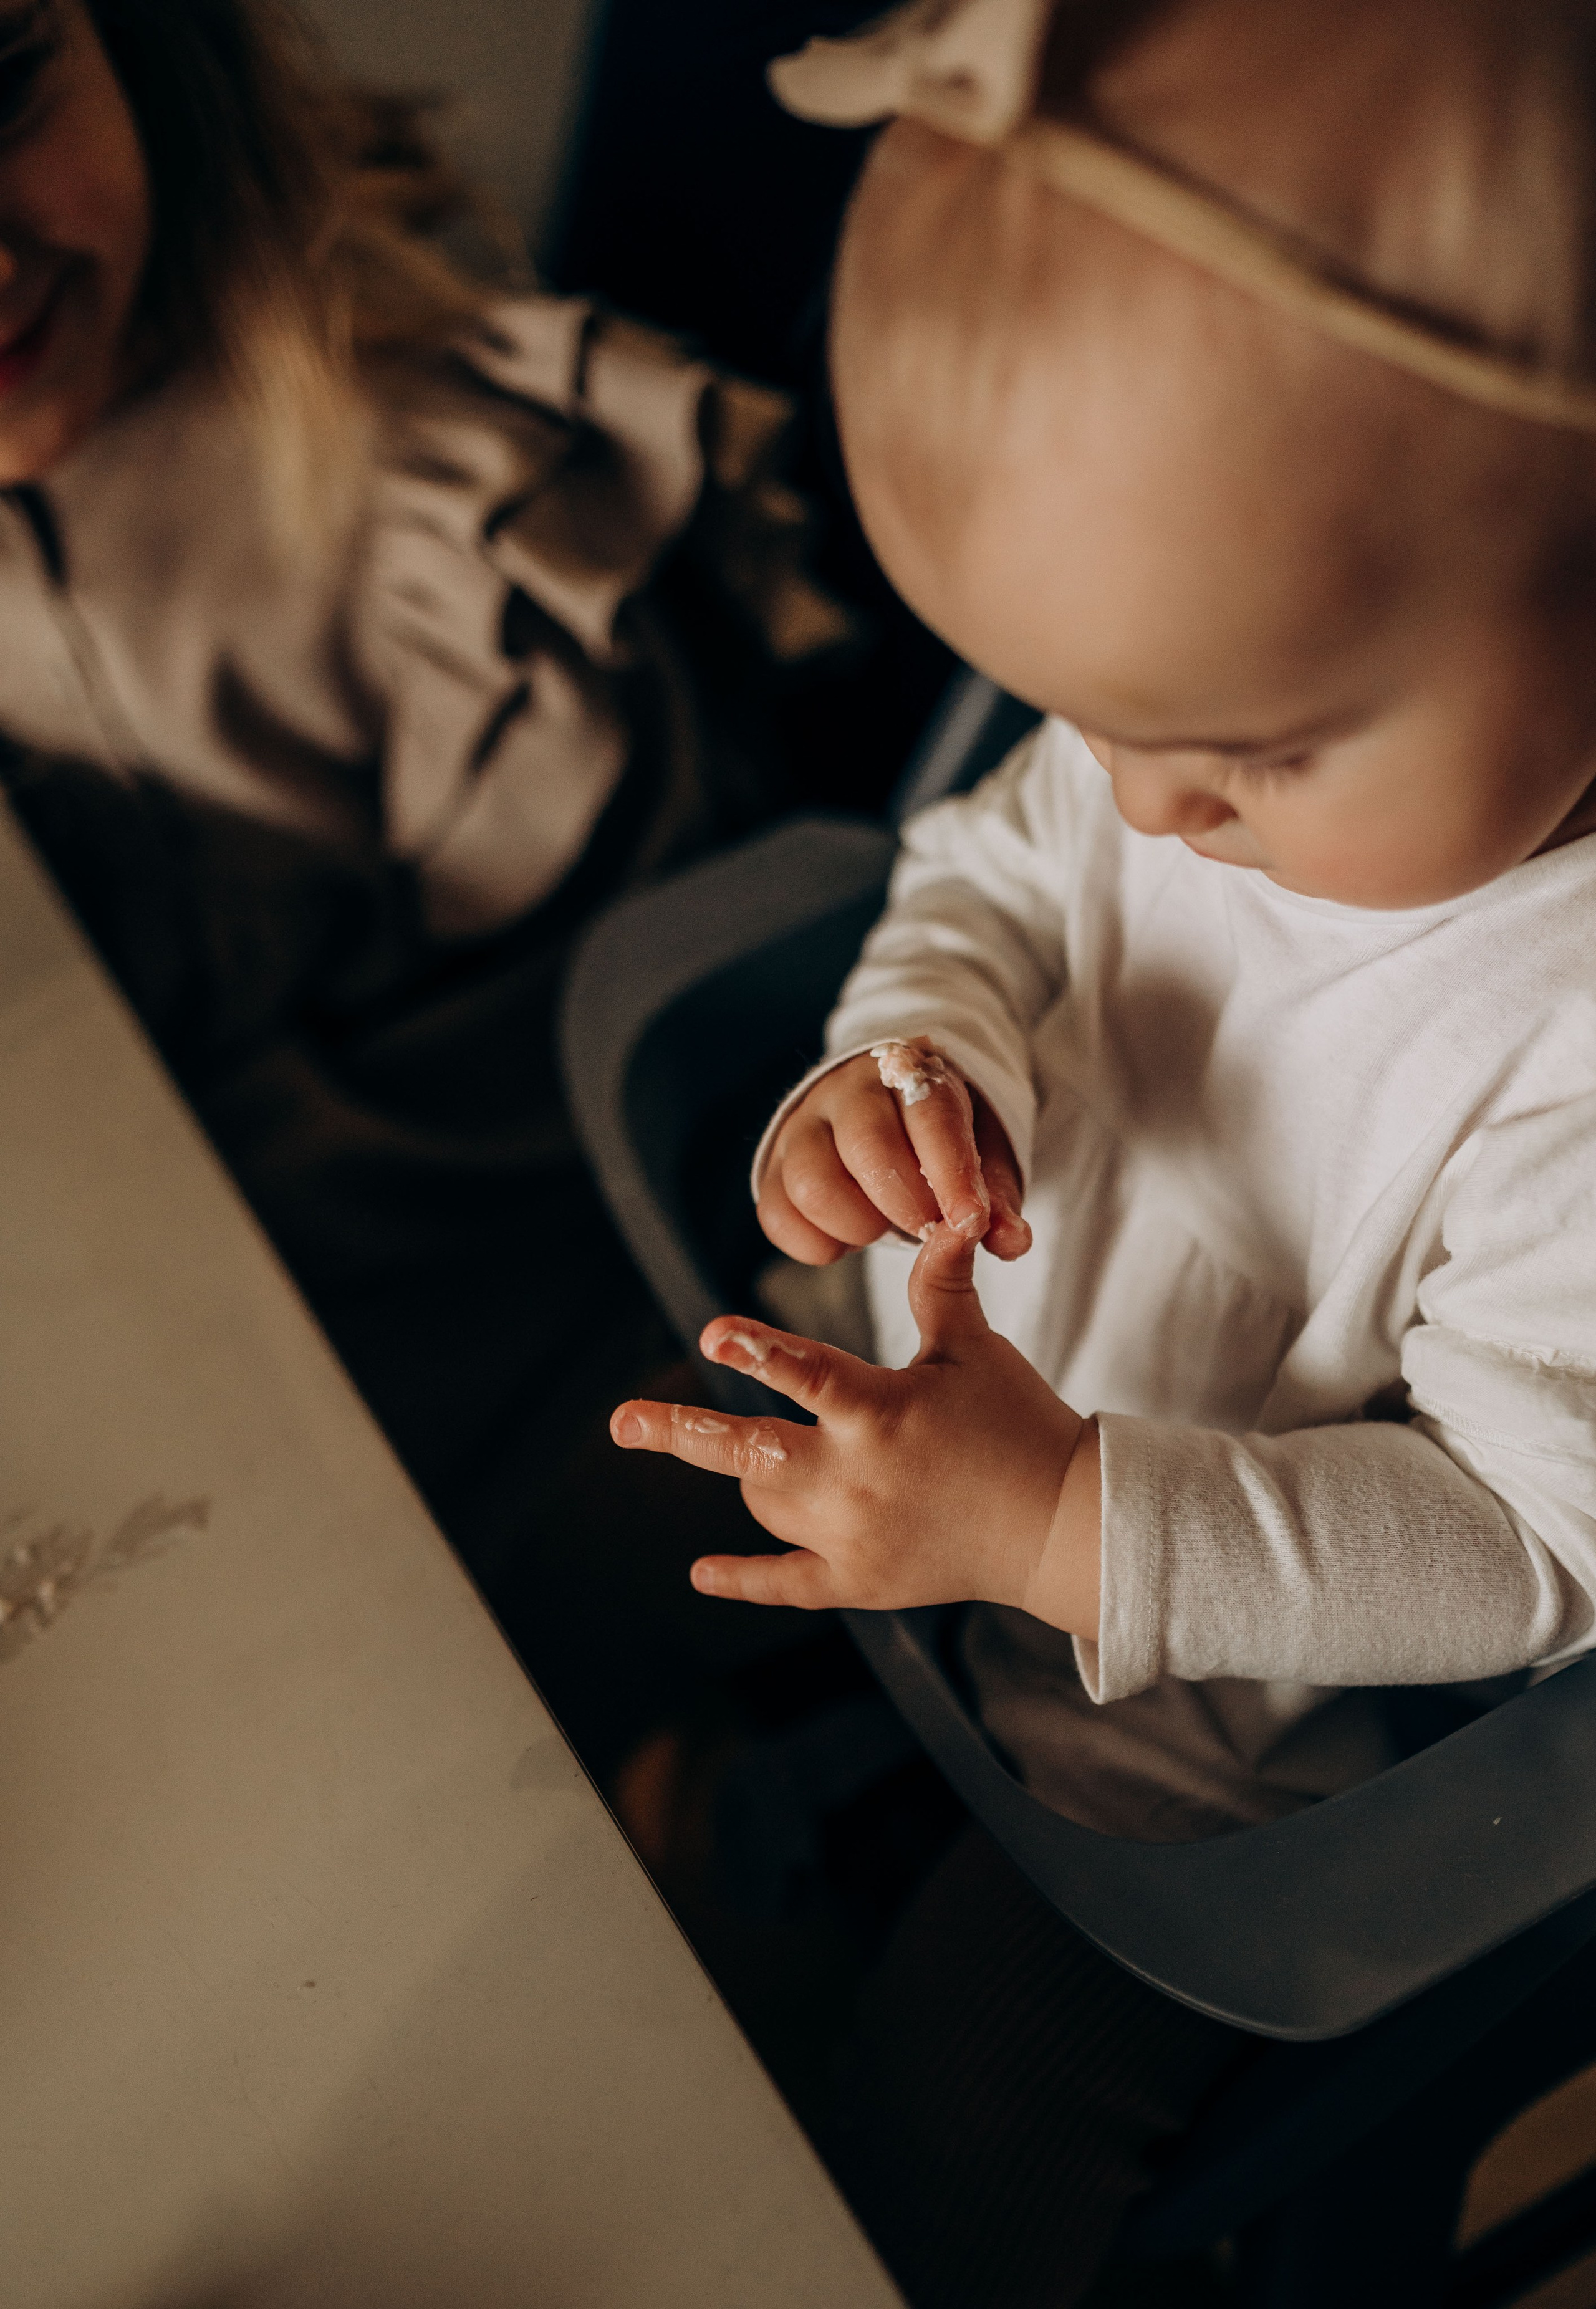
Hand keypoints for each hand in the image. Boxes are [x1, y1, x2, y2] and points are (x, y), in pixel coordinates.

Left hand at [610, 1223, 1100, 1631]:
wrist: (1062, 1525)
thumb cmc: (1019, 1424)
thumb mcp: (974, 1350)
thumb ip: (940, 1286)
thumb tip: (949, 1213)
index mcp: (882, 1413)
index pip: (807, 1374)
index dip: (757, 1350)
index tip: (712, 1333)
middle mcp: (856, 1478)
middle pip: (749, 1453)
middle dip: (681, 1433)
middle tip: (621, 1422)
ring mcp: (852, 1535)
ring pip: (763, 1501)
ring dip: (744, 1473)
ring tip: (731, 1450)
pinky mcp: (859, 1580)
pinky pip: (786, 1584)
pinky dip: (743, 1579)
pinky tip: (701, 1571)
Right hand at [759, 1038, 1031, 1266]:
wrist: (880, 1112)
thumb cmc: (938, 1141)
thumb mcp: (978, 1159)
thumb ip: (996, 1199)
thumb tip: (1013, 1242)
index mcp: (910, 1077)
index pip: (930, 1117)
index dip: (951, 1172)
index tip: (971, 1222)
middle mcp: (846, 1093)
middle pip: (866, 1145)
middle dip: (906, 1204)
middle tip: (928, 1229)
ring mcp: (801, 1128)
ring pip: (812, 1183)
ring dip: (857, 1225)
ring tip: (884, 1228)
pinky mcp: (770, 1167)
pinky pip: (777, 1215)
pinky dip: (816, 1243)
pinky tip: (847, 1239)